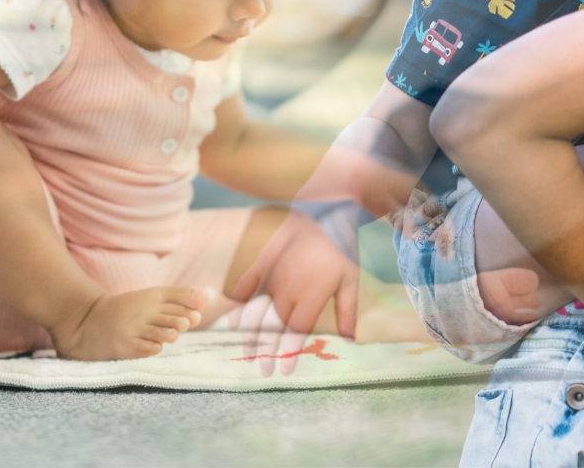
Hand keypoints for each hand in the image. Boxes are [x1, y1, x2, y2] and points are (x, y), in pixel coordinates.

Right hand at [230, 210, 357, 374]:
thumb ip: (347, 310)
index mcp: (313, 294)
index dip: (289, 353)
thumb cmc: (342, 248)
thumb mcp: (350, 279)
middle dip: (268, 352)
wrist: (327, 210)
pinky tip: (233, 322)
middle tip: (264, 373)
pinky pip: (247, 285)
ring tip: (247, 355)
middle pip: (275, 327)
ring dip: (251, 335)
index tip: (284, 372)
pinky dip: (239, 304)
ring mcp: (274, 275)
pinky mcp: (263, 262)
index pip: (297, 331)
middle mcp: (290, 288)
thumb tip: (350, 340)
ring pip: (258, 311)